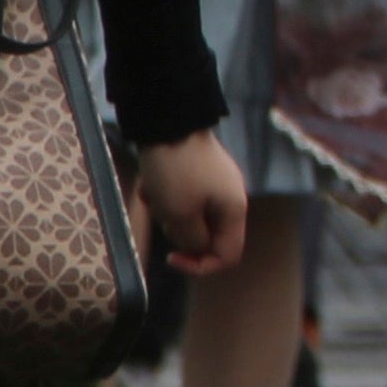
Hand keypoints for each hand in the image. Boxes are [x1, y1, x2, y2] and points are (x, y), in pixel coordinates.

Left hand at [135, 131, 251, 278]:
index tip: (171, 258)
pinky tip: (152, 182)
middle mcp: (230, 197)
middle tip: (161, 214)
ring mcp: (216, 182)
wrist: (169, 121)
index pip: (227, 255)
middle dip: (178, 231)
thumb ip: (192, 241)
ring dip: (168, 212)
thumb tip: (196, 246)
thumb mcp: (180, 214)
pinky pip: (183, 195)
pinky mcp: (200, 170)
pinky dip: (166, 195)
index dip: (200, 265)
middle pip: (207, 235)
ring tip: (153, 193)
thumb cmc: (176, 171)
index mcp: (234, 210)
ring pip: (191, 215)